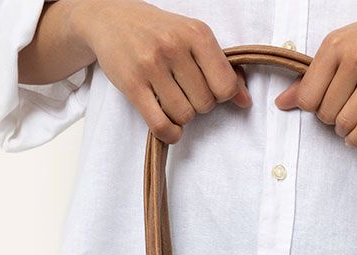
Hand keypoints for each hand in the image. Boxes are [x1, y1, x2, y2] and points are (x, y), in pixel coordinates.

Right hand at [65, 0, 249, 142]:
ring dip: (181, 117)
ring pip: (184, 116)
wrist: (111, 18)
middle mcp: (174, 46)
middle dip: (199, 105)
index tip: (208, 88)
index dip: (220, 96)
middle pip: (205, 104)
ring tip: (172, 100)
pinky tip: (169, 126)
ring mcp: (151, 65)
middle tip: (185, 92)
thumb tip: (245, 101)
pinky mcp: (132, 84)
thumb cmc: (159, 31)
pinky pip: (161, 125)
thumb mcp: (194, 39)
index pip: (225, 86)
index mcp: (196, 34)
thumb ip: (222, 68)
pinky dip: (169, 133)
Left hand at [274, 0, 356, 145]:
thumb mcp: (343, 47)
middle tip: (344, 111)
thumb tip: (281, 103)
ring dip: (346, 131)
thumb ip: (312, 77)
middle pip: (326, 113)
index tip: (326, 103)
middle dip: (332, 120)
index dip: (314, 108)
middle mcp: (355, 56)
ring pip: (346, 123)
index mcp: (335, 45)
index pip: (307, 97)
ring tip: (352, 122)